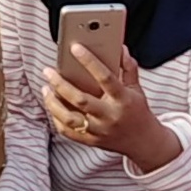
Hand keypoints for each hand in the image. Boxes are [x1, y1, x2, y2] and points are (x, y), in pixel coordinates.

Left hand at [41, 45, 181, 172]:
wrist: (144, 142)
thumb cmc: (137, 111)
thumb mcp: (137, 88)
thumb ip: (128, 68)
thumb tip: (120, 48)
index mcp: (123, 100)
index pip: (105, 77)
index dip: (89, 61)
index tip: (75, 48)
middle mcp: (110, 116)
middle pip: (81, 100)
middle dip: (61, 84)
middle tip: (49, 72)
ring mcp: (99, 131)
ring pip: (70, 118)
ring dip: (53, 103)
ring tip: (46, 89)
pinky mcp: (91, 141)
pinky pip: (68, 132)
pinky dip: (56, 118)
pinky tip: (52, 105)